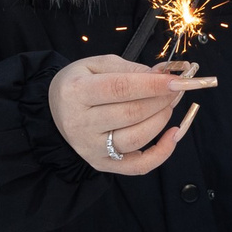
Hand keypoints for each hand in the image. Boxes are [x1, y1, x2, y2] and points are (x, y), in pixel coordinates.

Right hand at [48, 53, 215, 176]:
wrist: (53, 110)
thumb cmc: (78, 83)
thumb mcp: (95, 64)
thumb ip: (128, 68)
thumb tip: (162, 75)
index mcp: (76, 92)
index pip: (120, 88)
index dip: (152, 85)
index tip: (178, 80)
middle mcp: (81, 123)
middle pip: (131, 114)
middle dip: (161, 100)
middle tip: (176, 89)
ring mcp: (91, 148)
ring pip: (137, 138)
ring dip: (161, 120)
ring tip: (168, 105)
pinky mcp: (102, 164)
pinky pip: (138, 166)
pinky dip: (161, 153)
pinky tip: (173, 135)